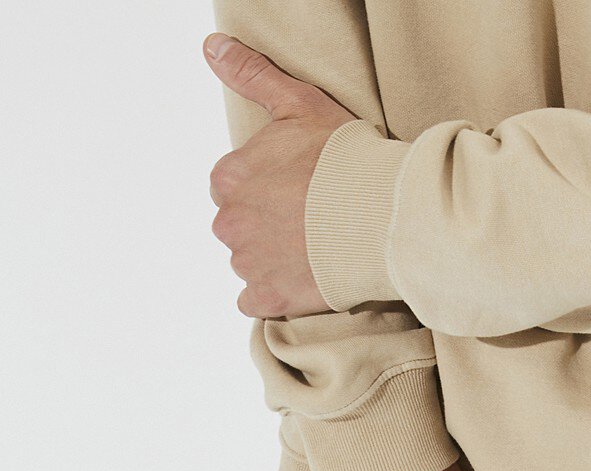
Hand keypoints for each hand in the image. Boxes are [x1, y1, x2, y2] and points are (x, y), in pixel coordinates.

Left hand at [205, 35, 353, 318]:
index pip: (231, 184)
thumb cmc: (343, 157)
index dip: (264, 185)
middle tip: (306, 218)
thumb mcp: (297, 103)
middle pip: (237, 224)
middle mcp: (230, 221)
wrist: (378, 213)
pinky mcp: (269, 297)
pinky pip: (255, 301)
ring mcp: (248, 263)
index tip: (294, 187)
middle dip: (264, 223)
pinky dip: (274, 294)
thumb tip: (212, 47)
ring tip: (311, 247)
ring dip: (271, 258)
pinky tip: (301, 277)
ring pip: (247, 261)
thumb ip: (251, 75)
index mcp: (230, 176)